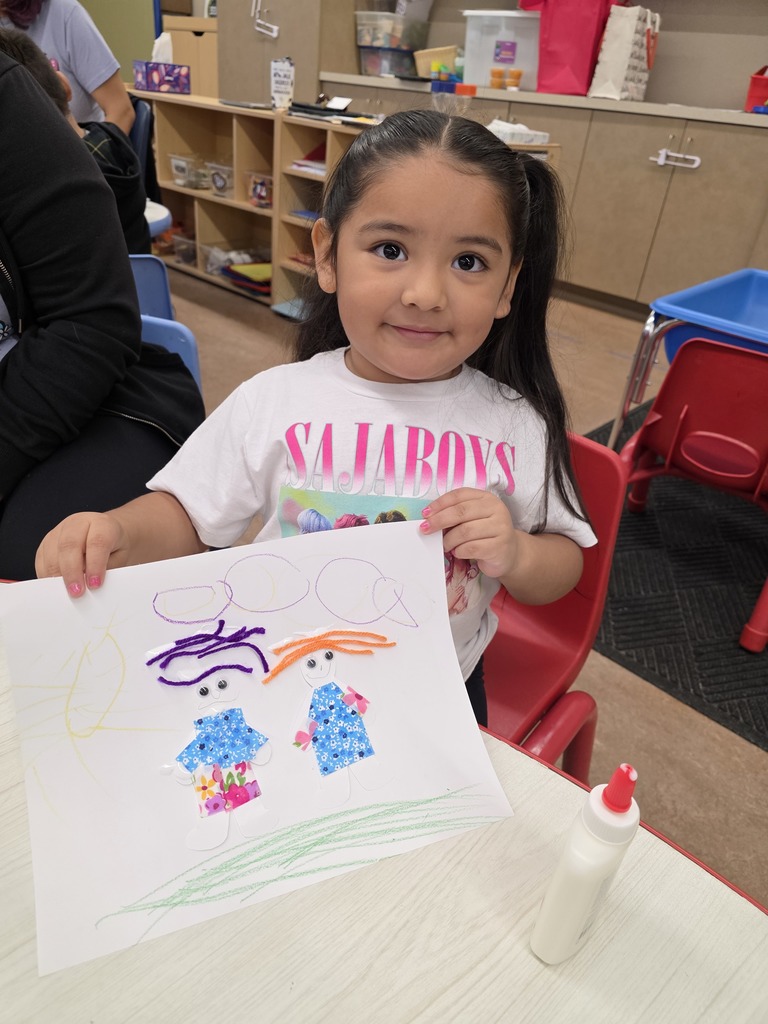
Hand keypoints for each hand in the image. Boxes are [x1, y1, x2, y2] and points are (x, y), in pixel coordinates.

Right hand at [34, 511, 126, 595]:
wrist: (107, 536)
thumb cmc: (115, 549)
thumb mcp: (120, 559)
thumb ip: (107, 571)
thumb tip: (91, 589)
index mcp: (102, 524)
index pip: (97, 542)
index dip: (95, 564)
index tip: (95, 584)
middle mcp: (78, 523)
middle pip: (69, 545)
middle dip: (71, 572)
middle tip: (76, 592)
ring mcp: (59, 531)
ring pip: (51, 553)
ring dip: (57, 577)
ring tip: (65, 594)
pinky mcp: (46, 543)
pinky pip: (41, 561)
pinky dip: (47, 577)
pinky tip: (56, 588)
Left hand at [419, 488, 584, 603]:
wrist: (509, 553)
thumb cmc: (485, 533)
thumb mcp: (472, 519)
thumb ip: (455, 515)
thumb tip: (429, 519)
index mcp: (486, 498)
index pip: (459, 496)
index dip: (440, 504)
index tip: (425, 514)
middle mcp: (496, 509)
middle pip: (461, 512)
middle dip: (439, 521)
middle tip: (425, 530)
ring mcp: (500, 527)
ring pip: (465, 532)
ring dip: (449, 540)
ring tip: (446, 545)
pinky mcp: (500, 546)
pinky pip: (472, 548)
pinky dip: (459, 551)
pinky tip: (458, 552)